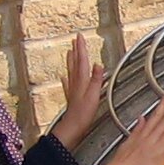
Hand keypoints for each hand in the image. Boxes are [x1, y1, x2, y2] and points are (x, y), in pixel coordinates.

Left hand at [50, 34, 104, 150]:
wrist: (72, 128)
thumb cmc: (83, 114)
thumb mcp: (94, 95)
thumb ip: (96, 79)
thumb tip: (98, 64)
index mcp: (82, 80)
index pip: (82, 60)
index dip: (81, 48)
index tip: (80, 36)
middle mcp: (76, 82)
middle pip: (75, 62)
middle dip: (76, 50)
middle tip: (75, 39)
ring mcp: (73, 89)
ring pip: (72, 70)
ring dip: (72, 60)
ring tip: (70, 51)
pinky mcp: (72, 97)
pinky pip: (69, 83)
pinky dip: (68, 78)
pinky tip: (65, 77)